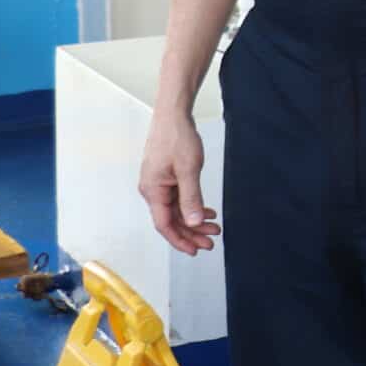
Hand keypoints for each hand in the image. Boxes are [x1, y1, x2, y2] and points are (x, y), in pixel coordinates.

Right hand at [138, 108, 220, 254]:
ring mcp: (158, 184)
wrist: (173, 115)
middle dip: (191, 233)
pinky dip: (192, 206)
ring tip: (213, 228)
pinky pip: (178, 198)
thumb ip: (191, 198)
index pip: (164, 225)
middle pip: (171, 220)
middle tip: (211, 242)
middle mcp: (152, 190)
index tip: (196, 250)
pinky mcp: (165, 177)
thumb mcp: (188, 170)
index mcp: (153, 191)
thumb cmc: (177, 138)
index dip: (180, 240)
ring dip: (194, 220)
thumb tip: (192, 222)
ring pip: (176, 210)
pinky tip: (207, 211)